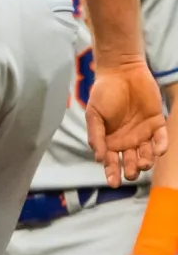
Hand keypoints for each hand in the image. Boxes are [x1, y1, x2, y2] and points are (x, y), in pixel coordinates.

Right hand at [85, 56, 168, 185]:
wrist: (121, 72)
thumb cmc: (103, 93)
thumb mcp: (93, 115)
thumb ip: (96, 136)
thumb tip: (98, 158)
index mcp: (110, 140)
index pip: (112, 161)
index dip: (111, 173)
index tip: (113, 183)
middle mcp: (127, 140)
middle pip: (131, 161)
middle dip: (131, 170)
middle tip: (131, 173)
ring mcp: (143, 133)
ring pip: (147, 154)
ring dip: (146, 161)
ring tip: (143, 163)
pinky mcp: (157, 123)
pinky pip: (161, 139)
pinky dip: (161, 146)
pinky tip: (158, 151)